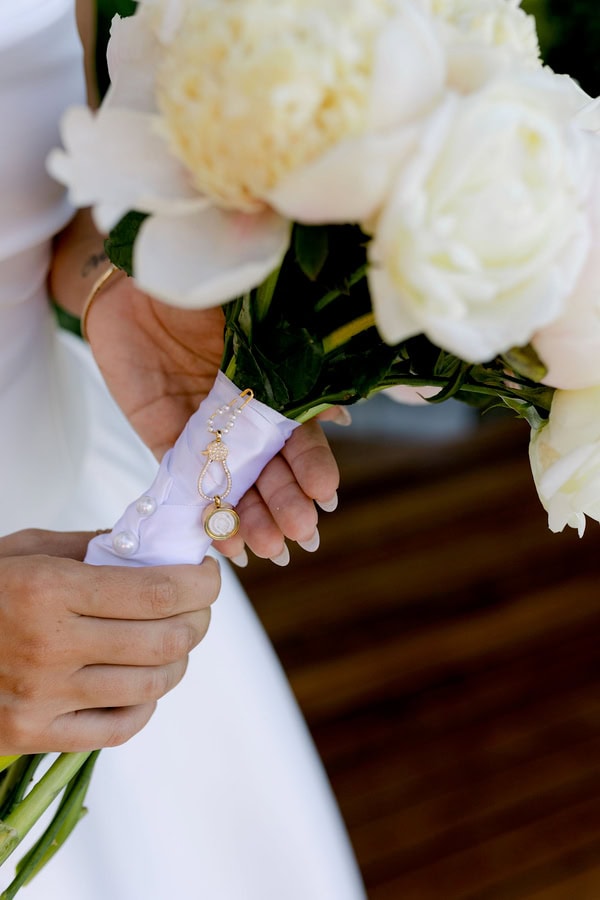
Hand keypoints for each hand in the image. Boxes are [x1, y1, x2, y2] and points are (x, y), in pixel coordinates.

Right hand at [0, 529, 218, 753]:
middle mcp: (50, 645)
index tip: (208, 576)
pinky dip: (146, 704)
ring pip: (151, 685)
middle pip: (165, 640)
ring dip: (179, 659)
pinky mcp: (34, 733)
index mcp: (50, 589)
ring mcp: (42, 696)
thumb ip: (94, 547)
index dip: (201, 585)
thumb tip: (158, 549)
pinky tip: (143, 682)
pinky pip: (119, 728)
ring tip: (174, 640)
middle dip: (199, 620)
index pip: (158, 592)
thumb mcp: (28, 549)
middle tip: (199, 606)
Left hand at [86, 278, 340, 563]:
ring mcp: (206, 429)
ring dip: (252, 520)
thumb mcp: (264, 322)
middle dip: (285, 504)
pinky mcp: (164, 436)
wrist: (144, 275)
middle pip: (270, 470)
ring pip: (234, 485)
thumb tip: (341, 415)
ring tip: (269, 550)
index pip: (300, 439)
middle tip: (300, 535)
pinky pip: (187, 482)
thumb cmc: (213, 287)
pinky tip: (223, 544)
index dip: (312, 468)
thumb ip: (298, 366)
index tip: (325, 496)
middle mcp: (245, 416)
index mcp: (276, 388)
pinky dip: (205, 514)